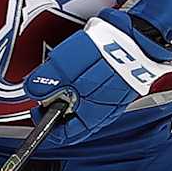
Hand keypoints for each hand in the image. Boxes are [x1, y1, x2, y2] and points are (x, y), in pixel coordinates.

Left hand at [21, 10, 171, 146]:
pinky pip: (98, 89)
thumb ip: (45, 82)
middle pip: (74, 118)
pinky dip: (86, 81)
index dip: (45, 123)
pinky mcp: (121, 83)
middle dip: (58, 103)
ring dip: (72, 90)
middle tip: (49, 86)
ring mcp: (115, 98)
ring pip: (86, 102)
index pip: (64, 135)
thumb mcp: (63, 67)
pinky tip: (85, 64)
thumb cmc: (105, 53)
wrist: (139, 35)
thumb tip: (32, 90)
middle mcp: (105, 112)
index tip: (36, 108)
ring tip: (67, 70)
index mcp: (91, 116)